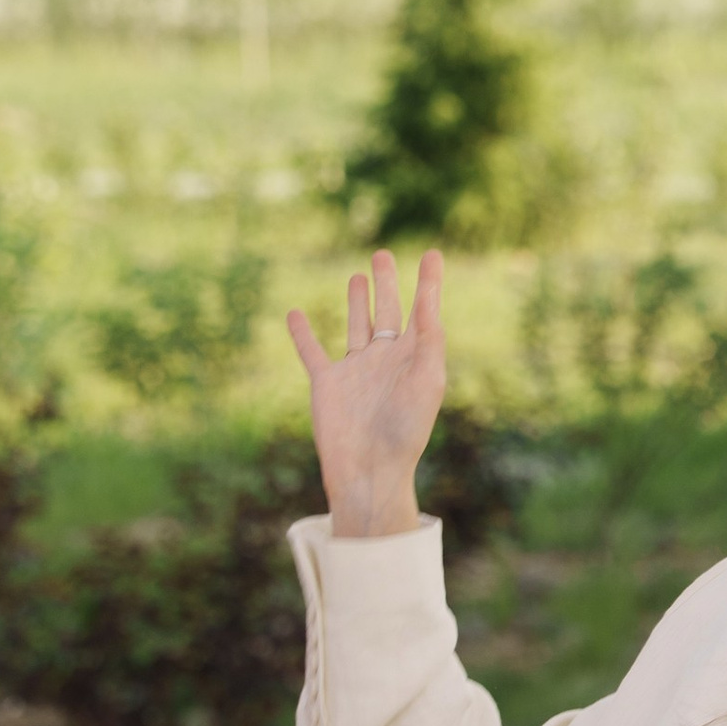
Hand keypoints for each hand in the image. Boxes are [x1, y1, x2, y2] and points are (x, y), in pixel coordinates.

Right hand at [288, 248, 446, 538]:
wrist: (370, 471)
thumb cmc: (406, 431)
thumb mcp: (426, 380)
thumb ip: (429, 339)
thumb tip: (430, 298)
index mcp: (413, 357)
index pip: (422, 310)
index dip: (428, 283)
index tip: (432, 254)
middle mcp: (384, 360)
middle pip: (387, 310)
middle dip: (386, 283)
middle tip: (383, 255)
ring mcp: (354, 370)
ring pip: (356, 325)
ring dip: (357, 301)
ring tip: (358, 276)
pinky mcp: (326, 384)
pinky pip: (311, 352)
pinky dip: (302, 333)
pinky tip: (294, 313)